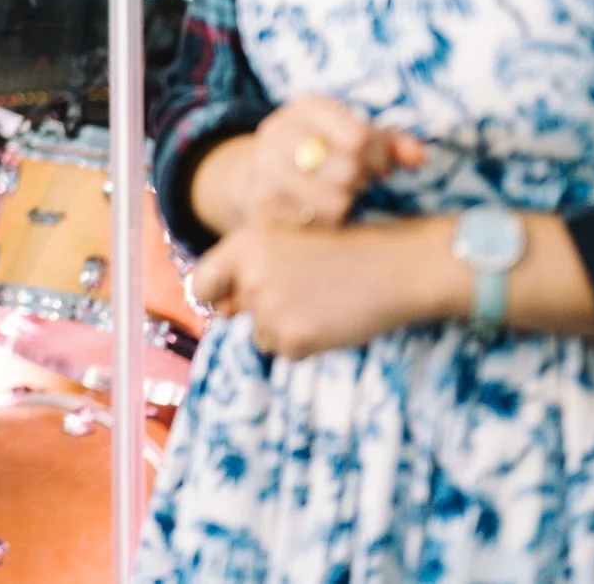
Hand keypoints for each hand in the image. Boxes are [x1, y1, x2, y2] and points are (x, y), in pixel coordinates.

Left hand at [189, 220, 450, 358]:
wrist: (393, 267)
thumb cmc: (343, 250)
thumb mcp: (287, 242)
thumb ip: (248, 269)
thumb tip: (219, 310)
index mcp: (243, 244)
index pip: (200, 284)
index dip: (214, 295)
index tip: (227, 301)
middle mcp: (249, 275)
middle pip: (236, 312)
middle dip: (261, 310)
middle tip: (302, 293)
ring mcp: (269, 308)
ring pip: (262, 333)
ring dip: (286, 327)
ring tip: (321, 301)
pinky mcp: (293, 338)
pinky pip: (287, 351)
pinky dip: (308, 343)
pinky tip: (330, 319)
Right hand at [242, 94, 426, 229]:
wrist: (263, 170)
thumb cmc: (326, 149)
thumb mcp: (357, 134)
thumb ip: (394, 143)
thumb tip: (419, 157)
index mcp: (307, 108)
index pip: (359, 136)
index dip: (379, 156)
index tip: (378, 163)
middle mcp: (278, 133)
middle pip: (347, 170)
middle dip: (361, 180)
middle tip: (357, 180)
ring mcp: (265, 169)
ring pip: (333, 201)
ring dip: (345, 203)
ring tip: (340, 194)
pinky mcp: (261, 203)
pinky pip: (313, 224)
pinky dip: (325, 221)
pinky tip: (321, 210)